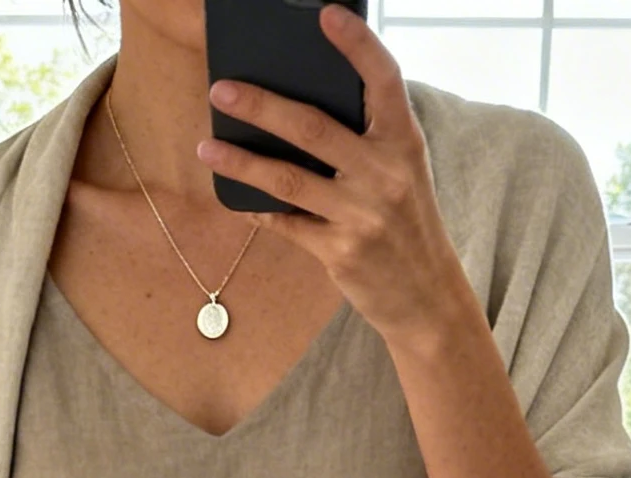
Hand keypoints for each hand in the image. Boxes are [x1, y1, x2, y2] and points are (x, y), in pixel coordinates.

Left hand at [197, 8, 463, 344]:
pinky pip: (286, 223)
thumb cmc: (406, 221)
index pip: (383, 79)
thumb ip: (367, 138)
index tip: (325, 16)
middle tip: (220, 90)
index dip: (357, 45)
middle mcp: (385, 174)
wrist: (426, 296)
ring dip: (241, 162)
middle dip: (260, 107)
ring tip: (205, 147)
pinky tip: (234, 199)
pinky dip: (257, 209)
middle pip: (313, 128)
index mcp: (404, 142)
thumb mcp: (402, 171)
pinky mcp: (341, 252)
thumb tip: (300, 109)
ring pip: (288, 179)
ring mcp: (361, 215)